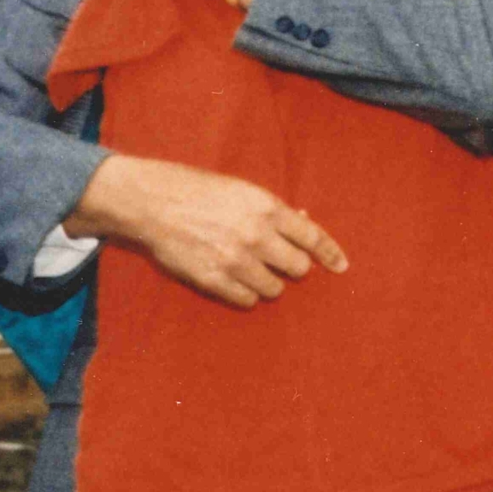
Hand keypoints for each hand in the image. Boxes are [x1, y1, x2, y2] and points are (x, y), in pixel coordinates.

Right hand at [69, 154, 346, 308]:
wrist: (151, 202)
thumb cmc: (198, 192)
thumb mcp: (242, 190)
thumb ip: (274, 211)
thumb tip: (305, 223)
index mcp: (266, 208)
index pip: (312, 237)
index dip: (330, 254)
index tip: (341, 266)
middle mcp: (255, 235)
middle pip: (298, 268)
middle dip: (292, 267)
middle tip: (277, 262)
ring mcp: (235, 260)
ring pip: (274, 289)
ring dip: (268, 283)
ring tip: (250, 270)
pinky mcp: (214, 279)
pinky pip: (248, 300)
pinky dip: (247, 295)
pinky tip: (236, 281)